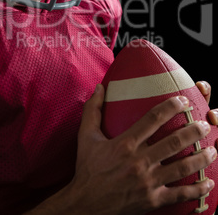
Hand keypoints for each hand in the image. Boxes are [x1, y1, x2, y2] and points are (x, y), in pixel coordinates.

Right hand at [67, 85, 215, 214]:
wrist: (85, 205)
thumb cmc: (87, 168)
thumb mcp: (86, 136)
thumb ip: (92, 110)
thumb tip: (99, 87)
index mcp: (125, 143)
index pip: (153, 119)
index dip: (171, 107)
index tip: (183, 100)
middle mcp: (138, 161)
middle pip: (173, 142)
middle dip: (193, 131)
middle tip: (205, 124)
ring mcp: (147, 182)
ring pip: (181, 167)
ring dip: (200, 158)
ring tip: (213, 149)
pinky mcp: (152, 200)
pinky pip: (179, 194)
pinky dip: (196, 189)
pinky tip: (208, 183)